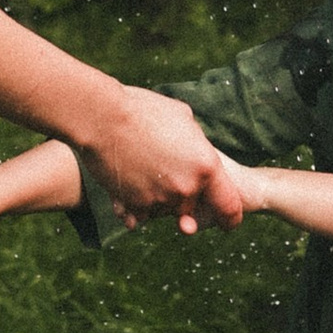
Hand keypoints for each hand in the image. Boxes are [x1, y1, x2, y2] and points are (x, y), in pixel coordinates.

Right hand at [81, 85, 242, 229]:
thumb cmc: (144, 110)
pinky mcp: (134, 207)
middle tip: (163, 169)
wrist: (102, 117)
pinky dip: (137, 204)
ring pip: (165, 211)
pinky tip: (128, 180)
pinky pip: (141, 215)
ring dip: (158, 198)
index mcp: (206, 166)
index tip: (227, 222)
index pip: (230, 207)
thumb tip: (200, 154)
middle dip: (183, 197)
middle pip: (191, 208)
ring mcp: (160, 201)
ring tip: (140, 165)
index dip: (231, 218)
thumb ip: (198, 145)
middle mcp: (186, 188)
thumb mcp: (184, 119)